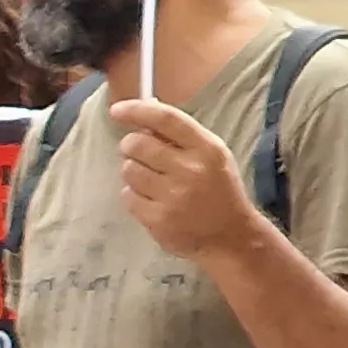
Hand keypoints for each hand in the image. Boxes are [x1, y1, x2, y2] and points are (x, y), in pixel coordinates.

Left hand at [107, 98, 270, 262]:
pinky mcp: (157, 218)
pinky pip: (127, 196)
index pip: (166, 119)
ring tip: (153, 182)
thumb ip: (181, 137)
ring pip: (128, 170)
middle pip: (137, 143)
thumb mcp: (211, 157)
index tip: (117, 110)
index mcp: (207, 148)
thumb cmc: (218, 190)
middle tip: (139, 153)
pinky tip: (153, 201)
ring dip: (134, 172)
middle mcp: (190, 169)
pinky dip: (134, 196)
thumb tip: (142, 116)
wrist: (231, 237)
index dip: (136, 110)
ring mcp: (173, 196)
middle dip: (131, 146)